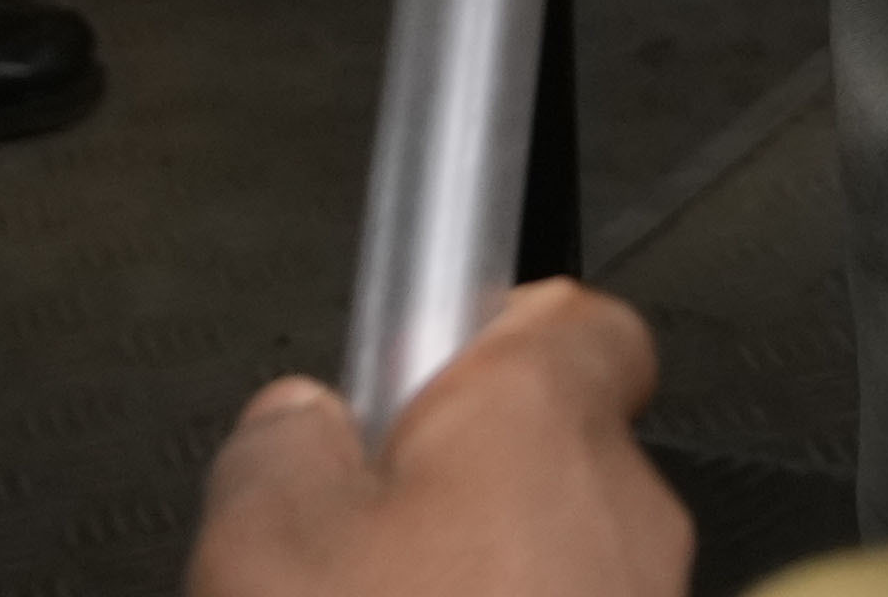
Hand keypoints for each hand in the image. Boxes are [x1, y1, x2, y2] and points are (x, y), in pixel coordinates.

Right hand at [186, 283, 685, 596]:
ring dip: (491, 586)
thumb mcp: (263, 544)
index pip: (578, 318)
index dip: (493, 332)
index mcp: (538, 420)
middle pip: (554, 453)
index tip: (425, 361)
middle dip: (467, 489)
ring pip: (562, 564)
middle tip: (368, 537)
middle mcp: (625, 507)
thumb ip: (281, 445)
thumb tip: (296, 421)